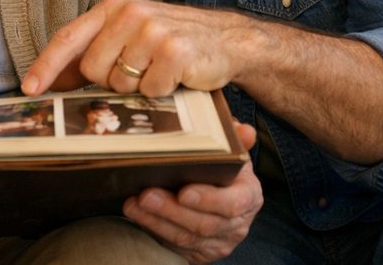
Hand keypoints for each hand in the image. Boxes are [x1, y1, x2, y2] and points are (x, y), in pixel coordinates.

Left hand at [22, 0, 248, 97]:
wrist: (225, 39)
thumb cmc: (170, 41)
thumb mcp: (128, 37)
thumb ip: (92, 55)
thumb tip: (49, 81)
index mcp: (113, 7)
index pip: (69, 37)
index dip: (46, 64)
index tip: (29, 89)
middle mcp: (129, 13)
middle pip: (93, 69)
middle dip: (110, 81)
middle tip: (137, 71)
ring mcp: (152, 30)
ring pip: (120, 82)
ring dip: (138, 87)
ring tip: (158, 70)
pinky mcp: (174, 50)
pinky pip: (151, 90)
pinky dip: (162, 92)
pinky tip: (176, 76)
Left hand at [124, 123, 261, 262]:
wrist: (226, 196)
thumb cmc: (226, 168)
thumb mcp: (234, 151)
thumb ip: (235, 139)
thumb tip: (243, 129)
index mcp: (248, 195)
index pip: (233, 203)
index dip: (209, 200)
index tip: (184, 192)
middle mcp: (237, 224)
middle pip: (204, 223)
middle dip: (171, 210)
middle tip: (146, 194)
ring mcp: (219, 241)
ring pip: (186, 237)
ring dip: (157, 221)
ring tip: (134, 204)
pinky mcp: (200, 252)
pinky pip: (176, 246)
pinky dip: (154, 230)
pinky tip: (137, 215)